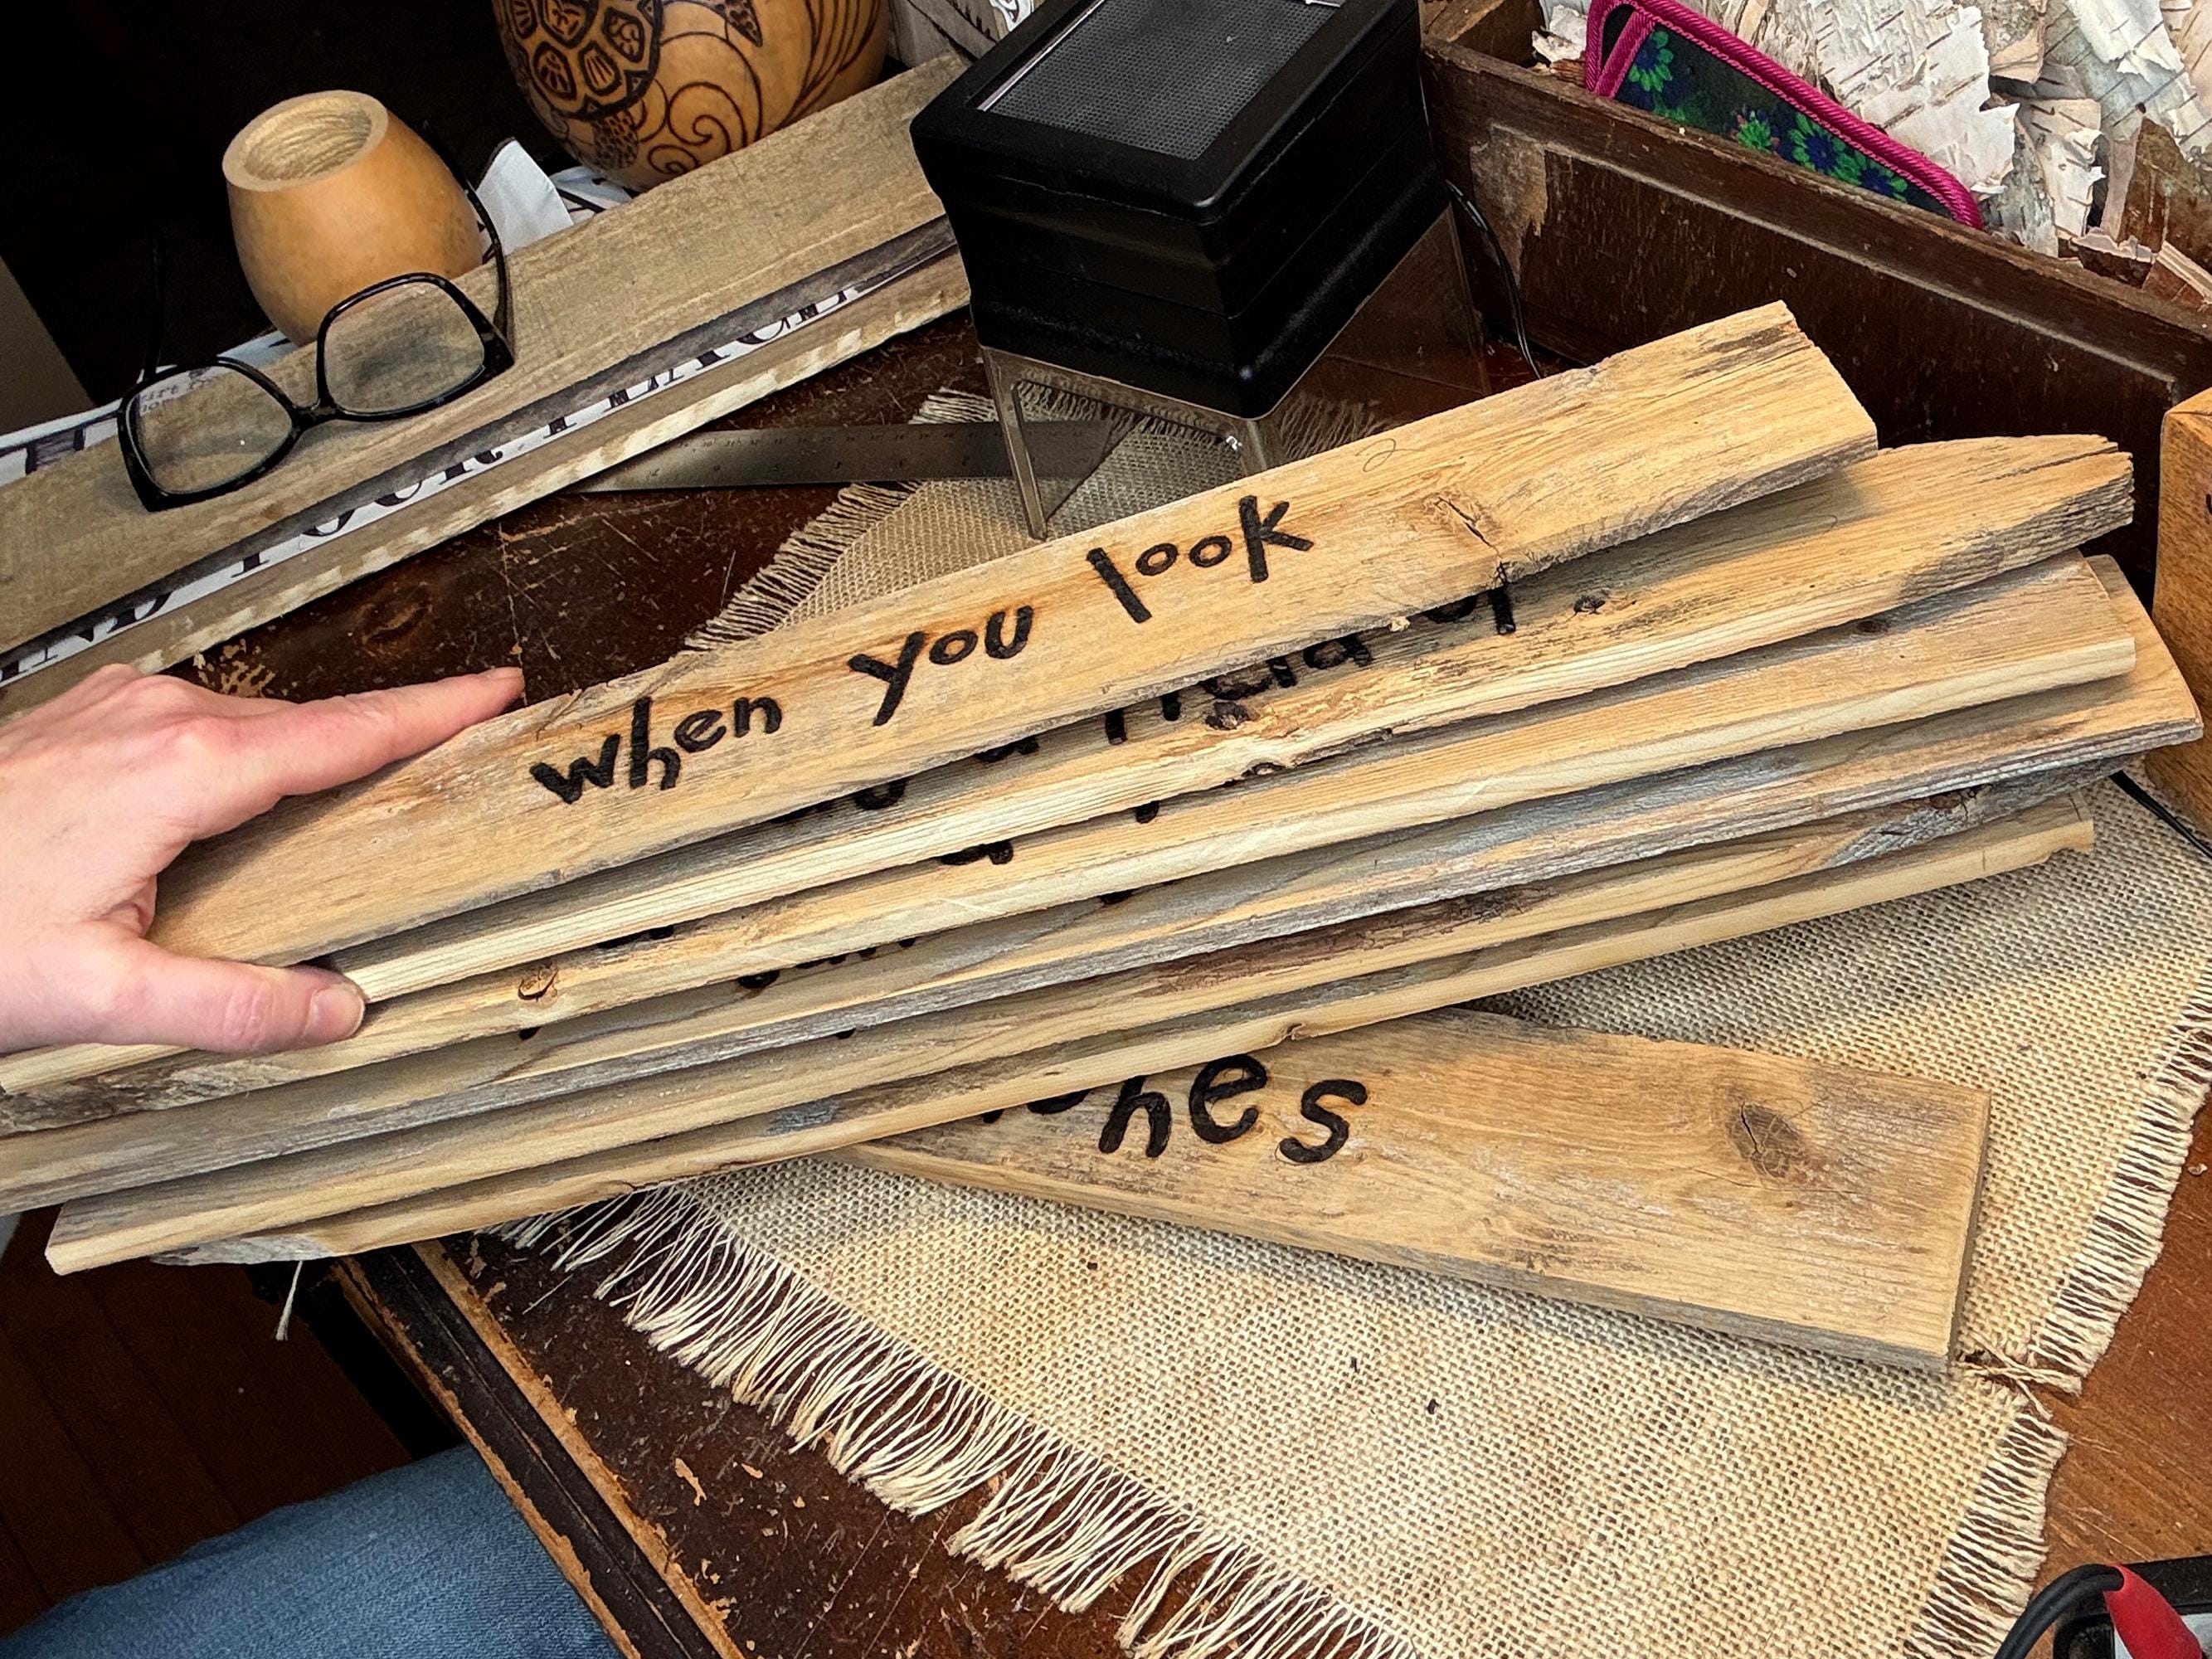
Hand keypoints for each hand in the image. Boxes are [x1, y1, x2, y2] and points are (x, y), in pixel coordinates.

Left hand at [0, 663, 522, 1055]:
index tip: (502, 688)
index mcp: (184, 770)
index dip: (434, 712)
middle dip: (388, 740)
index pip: (345, 733)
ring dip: (313, 757)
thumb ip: (230, 1008)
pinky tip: (254, 801)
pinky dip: (254, 754)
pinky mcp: (93, 716)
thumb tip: (338, 1011)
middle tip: (453, 763)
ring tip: (362, 800)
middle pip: (310, 725)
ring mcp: (122, 706)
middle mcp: (160, 717)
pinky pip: (207, 724)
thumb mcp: (99, 997)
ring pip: (256, 726)